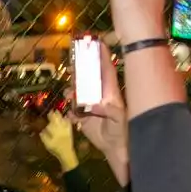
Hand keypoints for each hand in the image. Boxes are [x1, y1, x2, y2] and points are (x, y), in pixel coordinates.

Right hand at [39, 111, 78, 171]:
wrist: (66, 152)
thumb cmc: (55, 148)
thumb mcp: (47, 143)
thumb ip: (44, 136)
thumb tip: (42, 130)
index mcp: (54, 130)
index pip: (52, 120)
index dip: (50, 115)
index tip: (48, 112)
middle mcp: (60, 127)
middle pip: (58, 118)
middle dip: (55, 114)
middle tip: (53, 110)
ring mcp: (66, 129)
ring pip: (63, 120)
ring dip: (60, 116)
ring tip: (58, 112)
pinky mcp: (70, 131)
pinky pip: (68, 124)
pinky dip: (67, 120)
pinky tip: (66, 118)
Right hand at [71, 42, 128, 184]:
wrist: (115, 148)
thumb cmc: (122, 132)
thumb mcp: (119, 120)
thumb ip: (110, 111)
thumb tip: (95, 105)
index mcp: (110, 93)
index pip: (106, 71)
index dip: (103, 57)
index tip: (97, 43)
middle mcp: (99, 96)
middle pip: (88, 78)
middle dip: (80, 71)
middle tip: (72, 67)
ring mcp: (90, 106)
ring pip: (77, 92)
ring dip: (71, 91)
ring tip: (68, 93)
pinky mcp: (83, 117)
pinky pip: (72, 110)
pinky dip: (69, 112)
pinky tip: (71, 116)